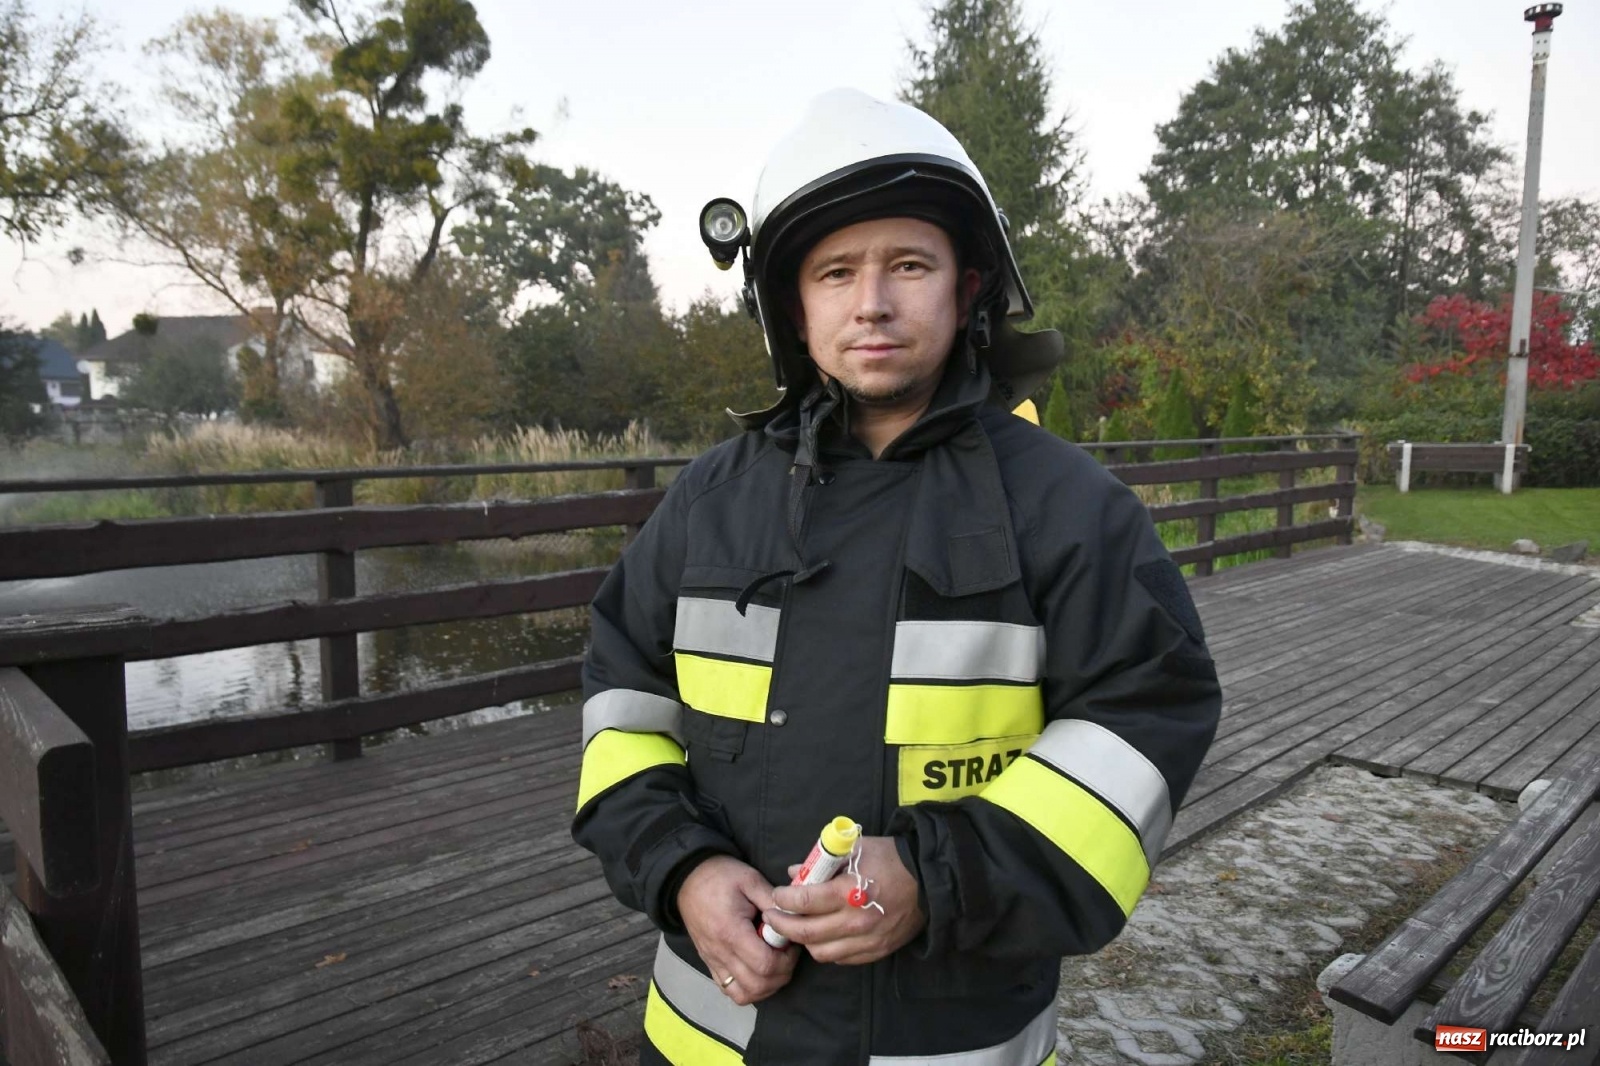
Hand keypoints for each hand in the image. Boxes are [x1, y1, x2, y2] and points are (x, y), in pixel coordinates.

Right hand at [676, 855, 796, 1005]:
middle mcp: (720, 953)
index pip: (765, 964)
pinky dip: (749, 988)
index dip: (786, 960)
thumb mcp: (750, 879)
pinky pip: (730, 990)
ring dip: (766, 986)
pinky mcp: (710, 964)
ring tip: (774, 964)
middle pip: (757, 985)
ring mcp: (713, 961)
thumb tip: (793, 918)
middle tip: (787, 954)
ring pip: (744, 995)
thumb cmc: (720, 876)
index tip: (791, 944)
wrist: (687, 879)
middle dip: (781, 975)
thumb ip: (773, 900)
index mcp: (731, 932)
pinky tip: (757, 970)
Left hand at [762, 836, 924, 964]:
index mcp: (848, 892)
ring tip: (798, 928)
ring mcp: (866, 940)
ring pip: (820, 951)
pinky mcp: (876, 952)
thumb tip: (795, 872)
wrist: (930, 881)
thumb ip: (822, 862)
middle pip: (805, 932)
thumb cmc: (890, 859)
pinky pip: (841, 959)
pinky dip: (827, 949)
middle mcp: (855, 921)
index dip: (782, 899)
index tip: (776, 895)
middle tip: (772, 917)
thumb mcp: (855, 849)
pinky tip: (823, 936)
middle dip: (782, 925)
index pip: (803, 901)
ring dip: (804, 941)